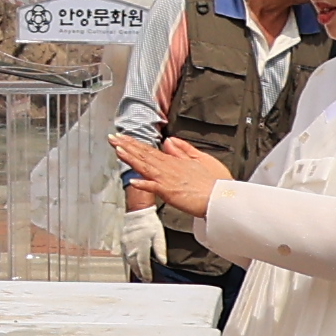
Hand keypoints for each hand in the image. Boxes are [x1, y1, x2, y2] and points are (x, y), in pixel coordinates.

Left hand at [111, 131, 229, 221]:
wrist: (224, 198)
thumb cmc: (216, 182)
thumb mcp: (202, 159)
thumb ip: (183, 150)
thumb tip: (169, 141)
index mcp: (175, 161)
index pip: (150, 150)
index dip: (134, 143)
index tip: (121, 138)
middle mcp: (169, 168)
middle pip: (144, 155)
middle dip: (126, 146)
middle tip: (112, 138)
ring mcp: (168, 180)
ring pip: (145, 167)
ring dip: (130, 158)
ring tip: (117, 149)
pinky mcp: (170, 193)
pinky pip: (154, 188)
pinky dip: (143, 184)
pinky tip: (132, 181)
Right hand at [118, 203, 166, 281]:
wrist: (138, 211)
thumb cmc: (149, 222)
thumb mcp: (159, 235)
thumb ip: (160, 249)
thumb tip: (163, 261)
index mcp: (141, 245)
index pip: (143, 263)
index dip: (146, 273)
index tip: (149, 279)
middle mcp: (132, 246)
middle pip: (134, 264)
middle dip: (139, 273)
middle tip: (144, 279)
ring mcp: (126, 244)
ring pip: (128, 260)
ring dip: (134, 268)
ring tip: (138, 274)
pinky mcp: (123, 241)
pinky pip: (125, 255)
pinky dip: (128, 261)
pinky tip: (132, 263)